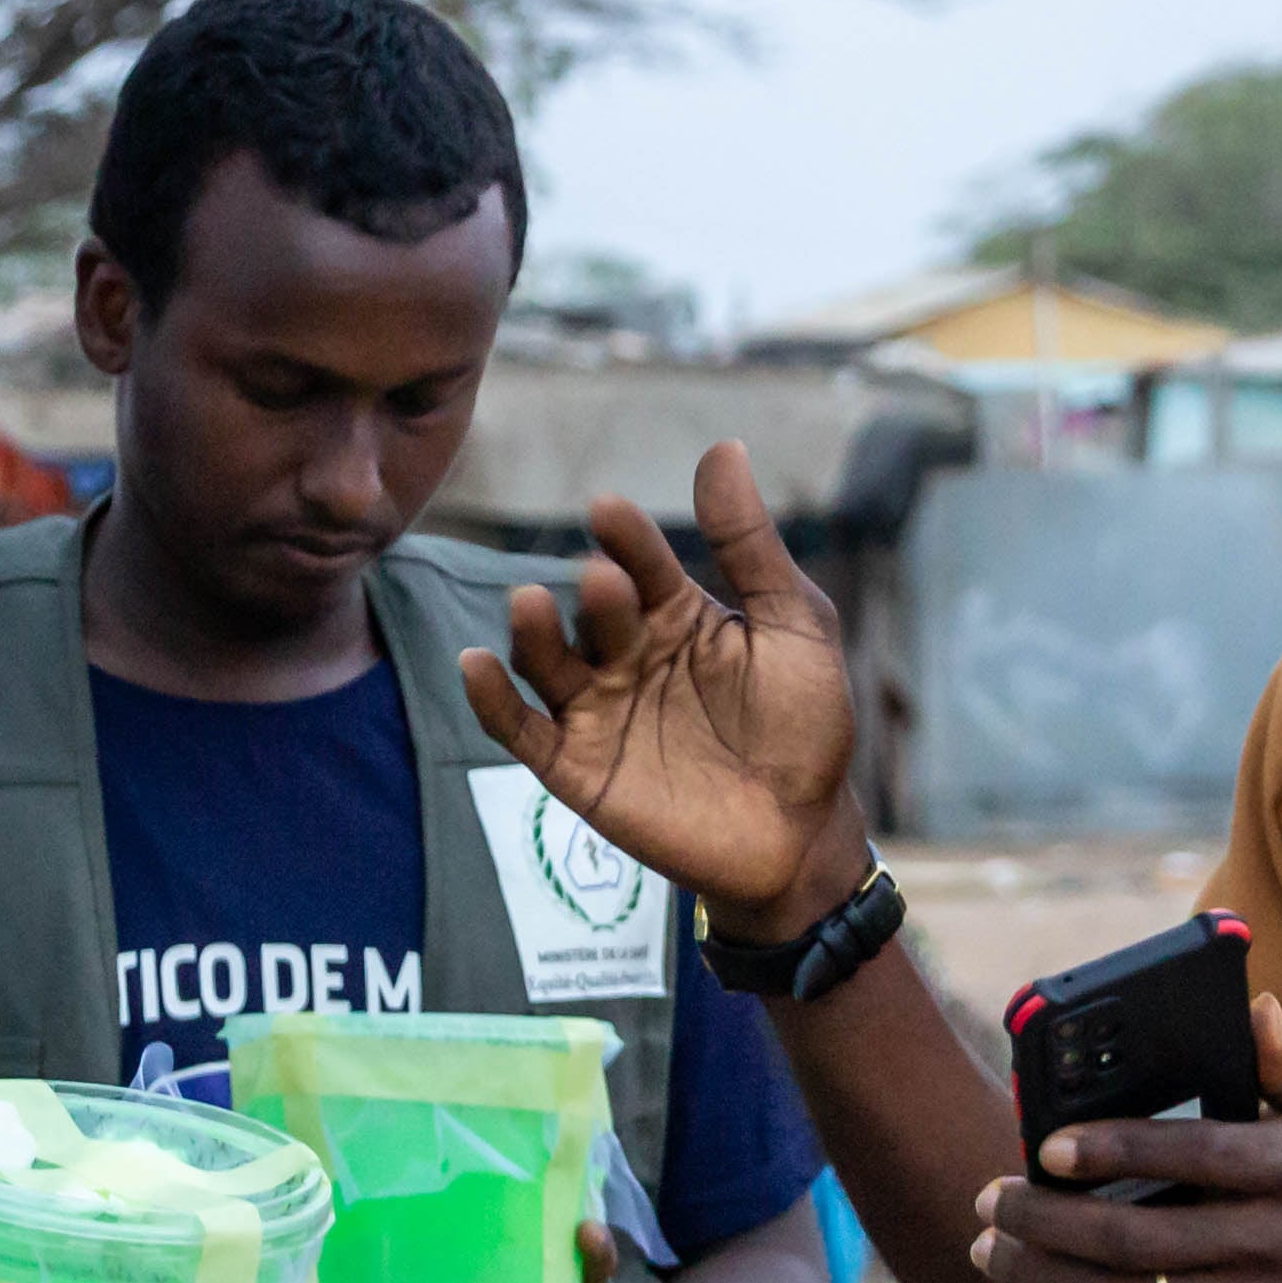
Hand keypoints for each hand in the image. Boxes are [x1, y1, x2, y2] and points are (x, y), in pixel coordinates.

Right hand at [456, 443, 867, 933]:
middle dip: (595, 595)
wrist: (800, 836)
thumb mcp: (794, 626)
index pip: (641, 562)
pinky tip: (474, 665)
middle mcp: (628, 655)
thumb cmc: (806, 726)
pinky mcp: (577, 768)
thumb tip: (722, 447)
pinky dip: (491, 700)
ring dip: (533, 632)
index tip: (609, 509)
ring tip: (530, 604)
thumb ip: (750, 546)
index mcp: (677, 615)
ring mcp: (598, 711)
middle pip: (593, 612)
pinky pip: (521, 729)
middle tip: (604, 580)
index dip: (625, 537)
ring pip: (546, 661)